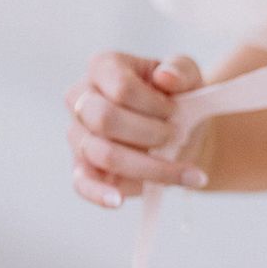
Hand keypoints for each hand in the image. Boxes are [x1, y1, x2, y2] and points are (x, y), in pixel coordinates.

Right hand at [64, 51, 211, 208]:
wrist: (181, 132)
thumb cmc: (178, 97)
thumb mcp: (188, 77)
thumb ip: (181, 70)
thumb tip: (165, 77)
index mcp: (104, 67)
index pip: (120, 86)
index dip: (153, 104)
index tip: (176, 112)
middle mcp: (81, 99)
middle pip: (105, 119)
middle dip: (149, 133)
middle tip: (176, 136)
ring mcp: (78, 136)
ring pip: (103, 154)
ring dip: (149, 166)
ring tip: (183, 172)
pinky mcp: (82, 168)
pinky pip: (82, 184)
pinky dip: (100, 194)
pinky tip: (119, 201)